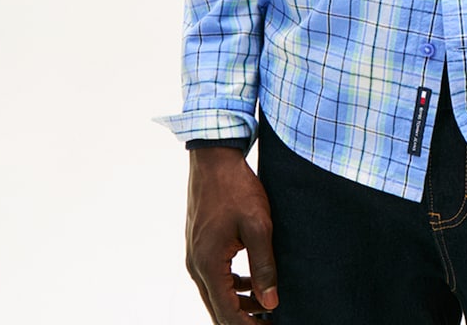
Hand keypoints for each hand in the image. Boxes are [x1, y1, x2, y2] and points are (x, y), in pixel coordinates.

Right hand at [186, 147, 278, 322]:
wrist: (214, 158)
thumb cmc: (236, 187)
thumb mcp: (258, 225)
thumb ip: (264, 265)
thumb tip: (271, 302)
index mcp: (209, 265)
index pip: (227, 313)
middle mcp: (196, 265)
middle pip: (218, 308)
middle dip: (243, 320)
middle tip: (270, 323)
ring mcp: (195, 255)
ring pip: (216, 293)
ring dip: (239, 304)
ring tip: (267, 308)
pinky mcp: (200, 245)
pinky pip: (215, 276)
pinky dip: (233, 286)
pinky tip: (253, 283)